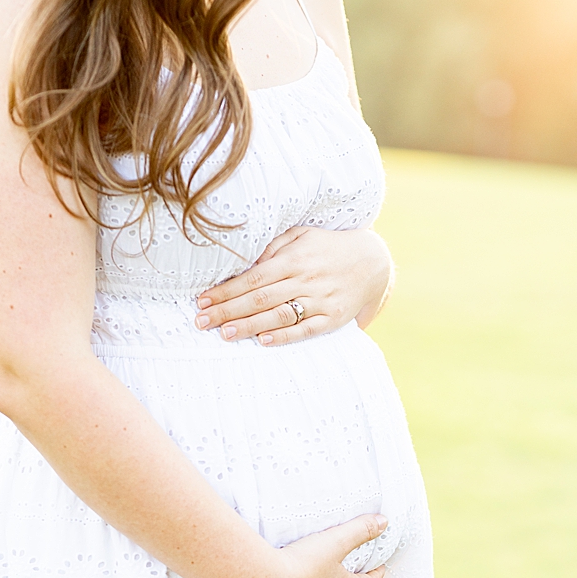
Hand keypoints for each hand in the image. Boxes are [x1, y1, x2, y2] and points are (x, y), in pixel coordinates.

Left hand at [193, 226, 392, 345]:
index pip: (252, 278)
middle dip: (228, 311)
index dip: (226, 290)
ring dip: (249, 326)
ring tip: (225, 334)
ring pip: (278, 315)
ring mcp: (319, 300)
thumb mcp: (302, 235)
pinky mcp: (332, 317)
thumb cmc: (327, 247)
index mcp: (293, 260)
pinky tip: (263, 342)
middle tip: (202, 321)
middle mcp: (304, 280)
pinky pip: (306, 329)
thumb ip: (274, 247)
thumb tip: (247, 261)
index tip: (203, 300)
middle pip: (259, 299)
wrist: (374, 260)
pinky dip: (285, 336)